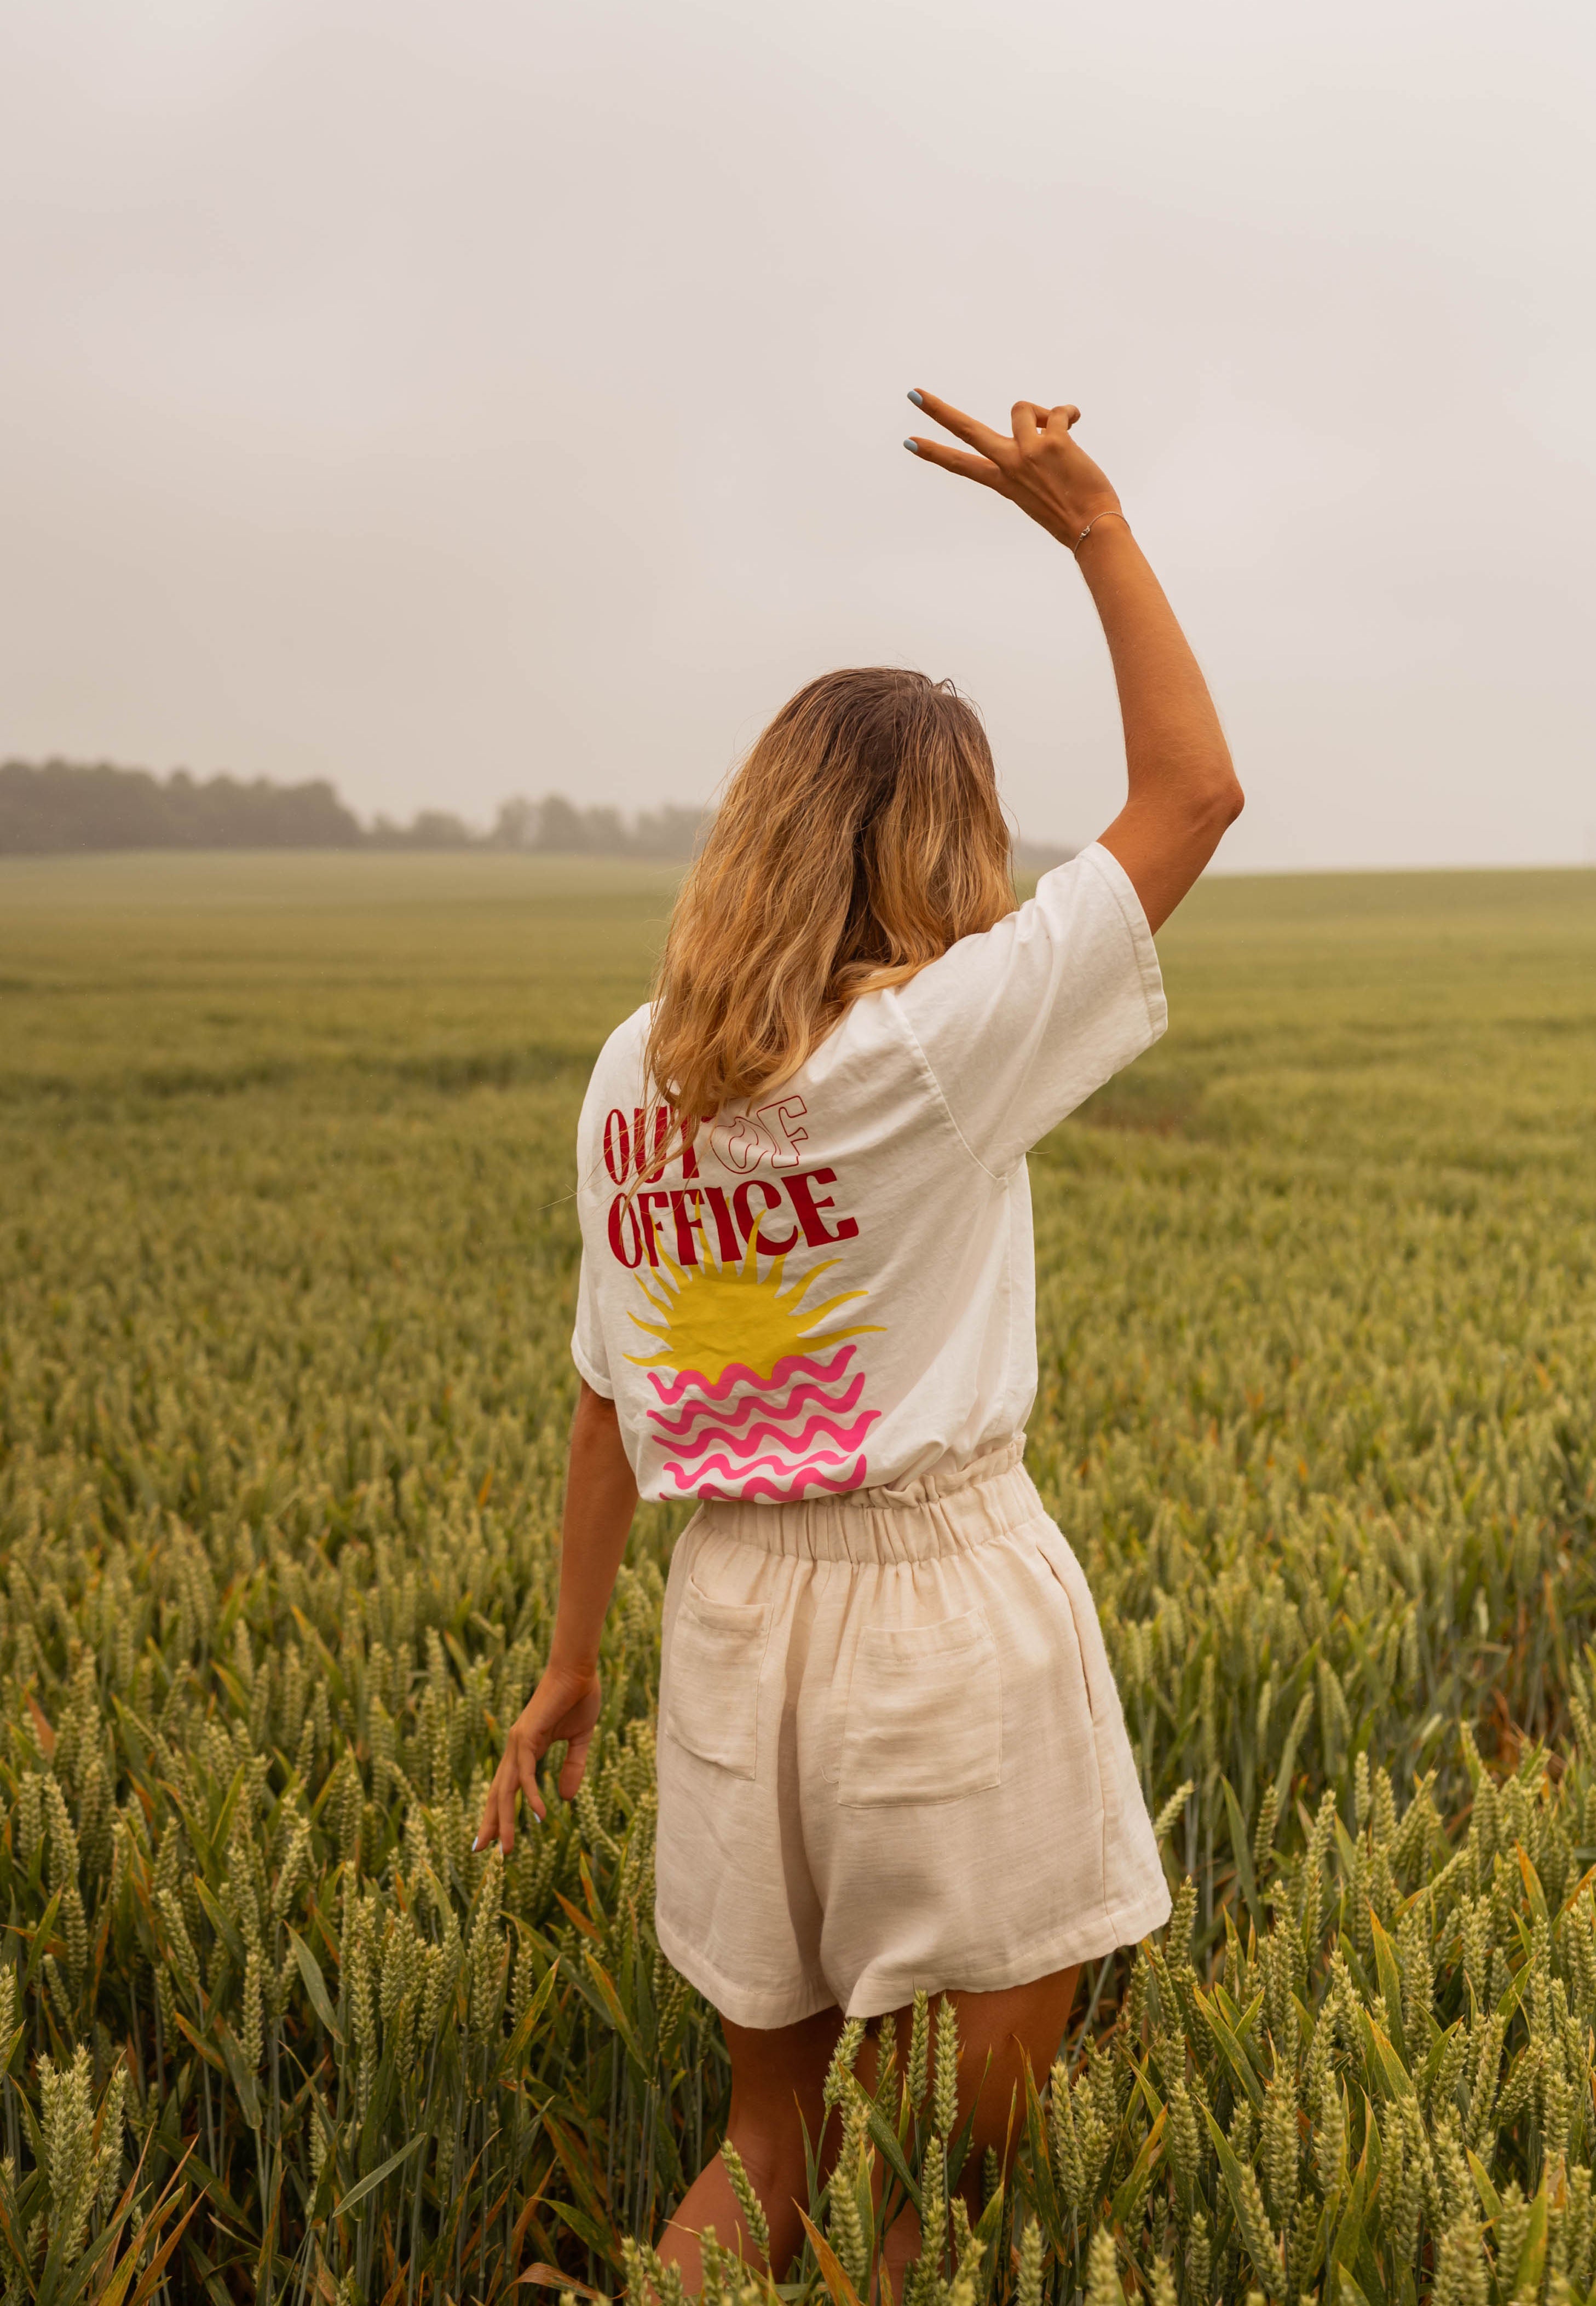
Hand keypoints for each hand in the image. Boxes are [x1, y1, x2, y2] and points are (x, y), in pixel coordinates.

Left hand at [475, 1662, 601, 1853]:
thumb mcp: (579, 1740)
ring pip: (506, 1790)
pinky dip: (532, 1795)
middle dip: (490, 1824)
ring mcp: (518, 1742)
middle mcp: (515, 1748)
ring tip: (506, 1849)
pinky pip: (527, 1773)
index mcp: (524, 1749)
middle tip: (481, 1852)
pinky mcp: (527, 1736)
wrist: (579, 1670)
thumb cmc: (578, 1698)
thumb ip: (572, 1768)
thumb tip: (566, 1799)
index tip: (491, 1839)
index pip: (506, 1788)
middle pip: (497, 1794)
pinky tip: (540, 1815)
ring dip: (505, 1821)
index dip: (498, 1813)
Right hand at [904, 389, 1121, 552]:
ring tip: (1060, 429)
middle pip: (966, 431)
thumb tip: (1044, 422)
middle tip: (914, 394)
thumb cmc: (1071, 512)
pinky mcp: (1054, 443)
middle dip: (938, 411)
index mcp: (1002, 481)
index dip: (933, 452)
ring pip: (1022, 408)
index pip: (960, 464)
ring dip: (1041, 413)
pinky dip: (1068, 413)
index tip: (909, 441)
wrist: (1092, 528)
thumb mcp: (1037, 490)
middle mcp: (1009, 464)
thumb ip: (1029, 458)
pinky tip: (1075, 421)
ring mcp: (1029, 452)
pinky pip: (1057, 411)